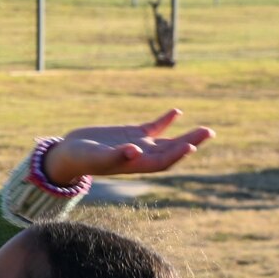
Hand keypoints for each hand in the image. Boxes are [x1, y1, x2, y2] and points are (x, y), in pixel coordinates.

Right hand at [41, 109, 213, 187]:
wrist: (69, 154)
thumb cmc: (80, 159)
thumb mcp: (96, 157)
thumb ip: (115, 156)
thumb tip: (135, 151)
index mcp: (135, 165)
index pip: (163, 161)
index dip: (177, 154)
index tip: (192, 145)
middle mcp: (141, 156)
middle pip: (172, 150)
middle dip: (191, 141)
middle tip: (209, 132)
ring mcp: (138, 144)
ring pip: (168, 140)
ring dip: (186, 135)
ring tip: (206, 129)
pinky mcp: (132, 133)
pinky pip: (154, 127)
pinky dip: (166, 120)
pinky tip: (176, 112)